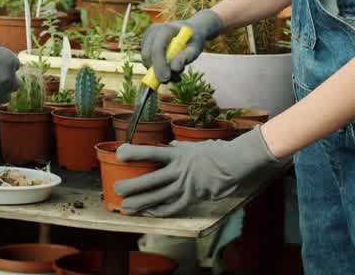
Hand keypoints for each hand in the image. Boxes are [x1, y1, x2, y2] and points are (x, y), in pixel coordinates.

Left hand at [113, 129, 282, 216]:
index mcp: (179, 154)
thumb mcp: (196, 145)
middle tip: (117, 188)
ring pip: (159, 197)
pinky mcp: (193, 197)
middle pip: (152, 179)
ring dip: (141, 203)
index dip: (135, 153)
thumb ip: (180, 146)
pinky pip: (173, 207)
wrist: (236, 164)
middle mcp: (180, 170)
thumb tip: (170, 143)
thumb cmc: (216, 152)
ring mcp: (187, 186)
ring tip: (127, 207)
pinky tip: (148, 212)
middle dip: (133, 185)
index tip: (120, 152)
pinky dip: (159, 211)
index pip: (152, 152)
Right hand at [140, 9, 221, 83]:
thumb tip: (174, 68)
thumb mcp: (195, 48)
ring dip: (158, 71)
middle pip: (147, 55)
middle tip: (173, 79)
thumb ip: (186, 57)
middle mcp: (153, 31)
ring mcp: (147, 36)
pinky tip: (170, 65)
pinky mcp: (145, 43)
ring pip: (146, 60)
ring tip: (177, 70)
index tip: (166, 79)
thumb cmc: (193, 40)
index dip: (159, 65)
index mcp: (166, 29)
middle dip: (156, 71)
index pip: (157, 48)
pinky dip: (157, 68)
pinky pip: (147, 61)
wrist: (189, 30)